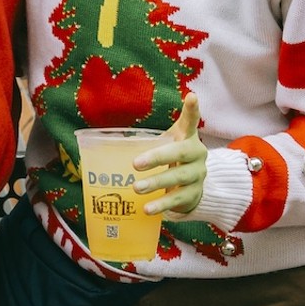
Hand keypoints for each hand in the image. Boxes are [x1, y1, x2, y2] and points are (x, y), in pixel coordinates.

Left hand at [133, 93, 205, 215]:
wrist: (193, 186)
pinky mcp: (194, 194)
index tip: (191, 96)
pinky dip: (161, 205)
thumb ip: (146, 140)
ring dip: (156, 183)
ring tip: (136, 188)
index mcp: (188, 137)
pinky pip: (176, 199)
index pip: (191, 121)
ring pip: (178, 178)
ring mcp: (198, 175)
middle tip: (135, 164)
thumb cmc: (172, 159)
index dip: (192, 109)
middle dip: (157, 158)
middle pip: (180, 153)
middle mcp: (197, 154)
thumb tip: (106, 143)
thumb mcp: (165, 144)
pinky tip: (147, 209)